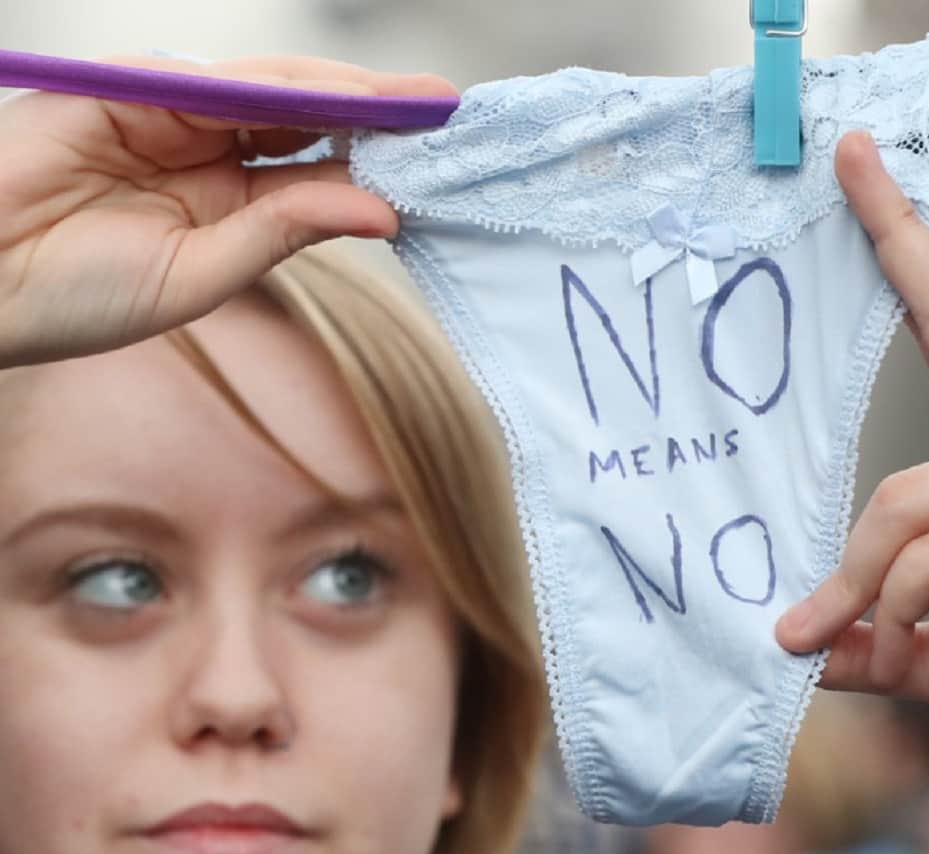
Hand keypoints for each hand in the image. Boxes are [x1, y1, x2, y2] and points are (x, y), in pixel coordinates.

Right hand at [0, 55, 454, 367]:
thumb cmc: (78, 296)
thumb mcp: (201, 275)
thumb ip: (283, 233)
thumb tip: (381, 213)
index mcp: (230, 207)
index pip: (321, 176)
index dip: (381, 167)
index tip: (445, 169)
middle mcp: (211, 157)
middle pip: (312, 124)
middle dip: (380, 119)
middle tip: (451, 116)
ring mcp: (175, 120)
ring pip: (278, 95)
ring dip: (349, 95)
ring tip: (419, 104)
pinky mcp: (135, 91)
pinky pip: (223, 85)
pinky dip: (288, 88)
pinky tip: (348, 101)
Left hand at [776, 132, 928, 818]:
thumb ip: (875, 625)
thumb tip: (798, 640)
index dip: (916, 249)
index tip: (868, 166)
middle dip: (896, 237)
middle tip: (848, 153)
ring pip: (905, 498)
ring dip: (856, 577)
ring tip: (838, 634)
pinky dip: (893, 604)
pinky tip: (908, 641)